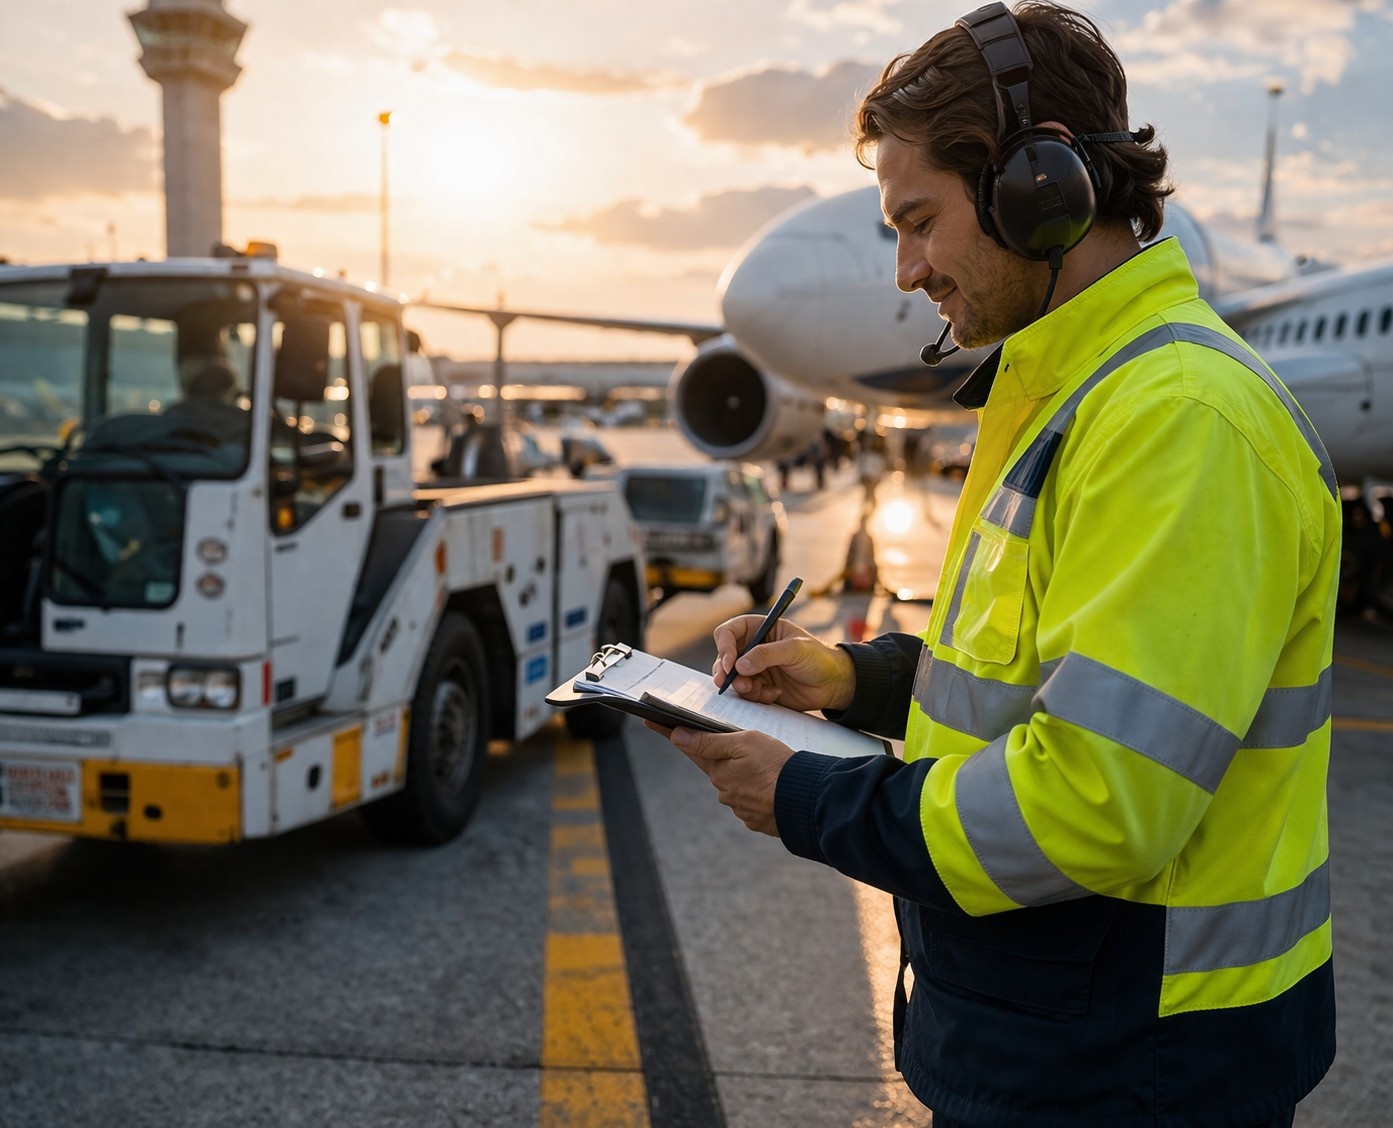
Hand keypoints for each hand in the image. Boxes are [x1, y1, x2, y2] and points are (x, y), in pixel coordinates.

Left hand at [648, 722, 793, 835]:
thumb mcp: (745, 742)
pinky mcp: (756, 819)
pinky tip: (775, 786)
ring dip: (748, 776)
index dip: (669, 732)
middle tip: (755, 751)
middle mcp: (724, 790)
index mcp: (718, 769)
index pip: (689, 747)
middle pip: (717, 766)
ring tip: (772, 769)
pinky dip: (760, 792)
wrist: (807, 801)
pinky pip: (753, 800)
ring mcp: (740, 807)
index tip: (649, 721)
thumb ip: (710, 741)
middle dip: (728, 757)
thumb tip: (677, 737)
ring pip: (737, 784)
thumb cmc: (777, 766)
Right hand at [712, 615, 854, 712]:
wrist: (834, 685)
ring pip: (733, 677)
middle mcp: (755, 647)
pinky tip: (774, 693)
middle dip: (724, 670)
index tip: (730, 663)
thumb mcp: (795, 650)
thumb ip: (767, 655)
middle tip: (724, 682)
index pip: (731, 631)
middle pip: (725, 656)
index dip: (725, 645)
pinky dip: (756, 696)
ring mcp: (756, 668)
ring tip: (757, 690)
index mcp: (762, 629)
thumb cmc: (820, 658)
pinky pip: (746, 693)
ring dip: (741, 686)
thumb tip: (739, 665)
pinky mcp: (761, 687)